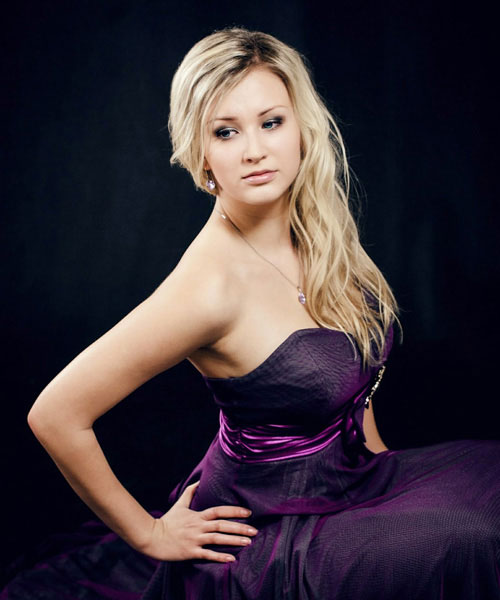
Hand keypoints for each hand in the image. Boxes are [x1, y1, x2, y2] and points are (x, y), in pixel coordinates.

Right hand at [143, 481, 257, 561]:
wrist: (151, 537)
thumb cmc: (167, 521)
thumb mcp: (179, 504)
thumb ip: (190, 492)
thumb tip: (198, 480)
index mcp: (197, 516)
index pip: (219, 511)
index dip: (234, 511)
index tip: (248, 513)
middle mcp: (198, 527)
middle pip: (222, 525)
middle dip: (239, 527)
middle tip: (254, 530)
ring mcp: (195, 540)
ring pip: (217, 539)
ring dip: (233, 540)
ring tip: (248, 542)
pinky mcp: (190, 552)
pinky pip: (208, 555)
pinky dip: (220, 557)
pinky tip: (232, 559)